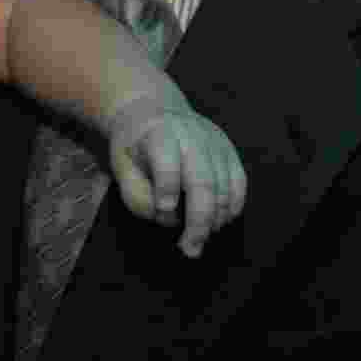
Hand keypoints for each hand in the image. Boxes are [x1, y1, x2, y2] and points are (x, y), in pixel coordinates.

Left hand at [108, 99, 246, 257]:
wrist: (154, 113)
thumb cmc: (135, 147)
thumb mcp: (121, 166)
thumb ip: (137, 195)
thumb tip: (168, 217)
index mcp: (159, 133)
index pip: (167, 160)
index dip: (166, 186)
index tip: (163, 209)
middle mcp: (191, 134)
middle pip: (202, 180)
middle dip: (198, 220)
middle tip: (189, 248)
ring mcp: (214, 141)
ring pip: (224, 187)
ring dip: (214, 220)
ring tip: (197, 240)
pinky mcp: (229, 150)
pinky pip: (239, 183)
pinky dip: (232, 208)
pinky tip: (217, 223)